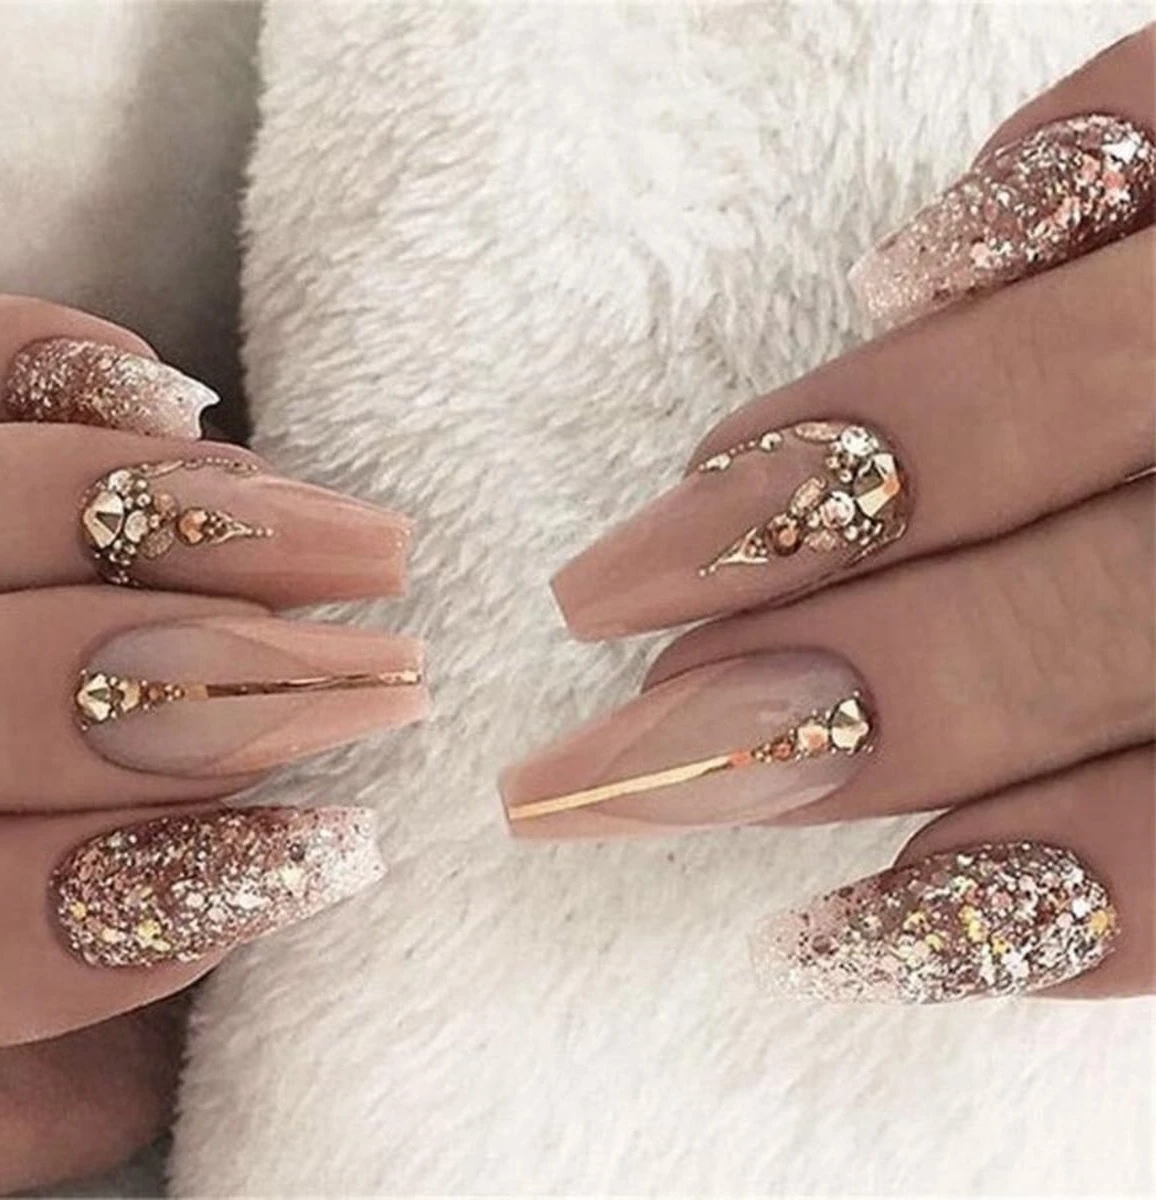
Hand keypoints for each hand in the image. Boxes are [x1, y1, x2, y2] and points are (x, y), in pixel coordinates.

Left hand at [0, 291, 426, 1191]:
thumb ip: (46, 1099)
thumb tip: (211, 1010)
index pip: (11, 921)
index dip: (202, 884)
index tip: (341, 845)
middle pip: (29, 684)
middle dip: (250, 683)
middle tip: (390, 678)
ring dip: (217, 526)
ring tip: (361, 541)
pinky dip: (48, 363)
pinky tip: (163, 408)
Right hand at [502, 28, 1154, 1003]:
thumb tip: (937, 898)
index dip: (996, 902)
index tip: (818, 939)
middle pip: (1068, 623)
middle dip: (809, 707)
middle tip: (606, 765)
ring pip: (1054, 390)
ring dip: (818, 493)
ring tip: (641, 567)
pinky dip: (1036, 180)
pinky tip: (900, 272)